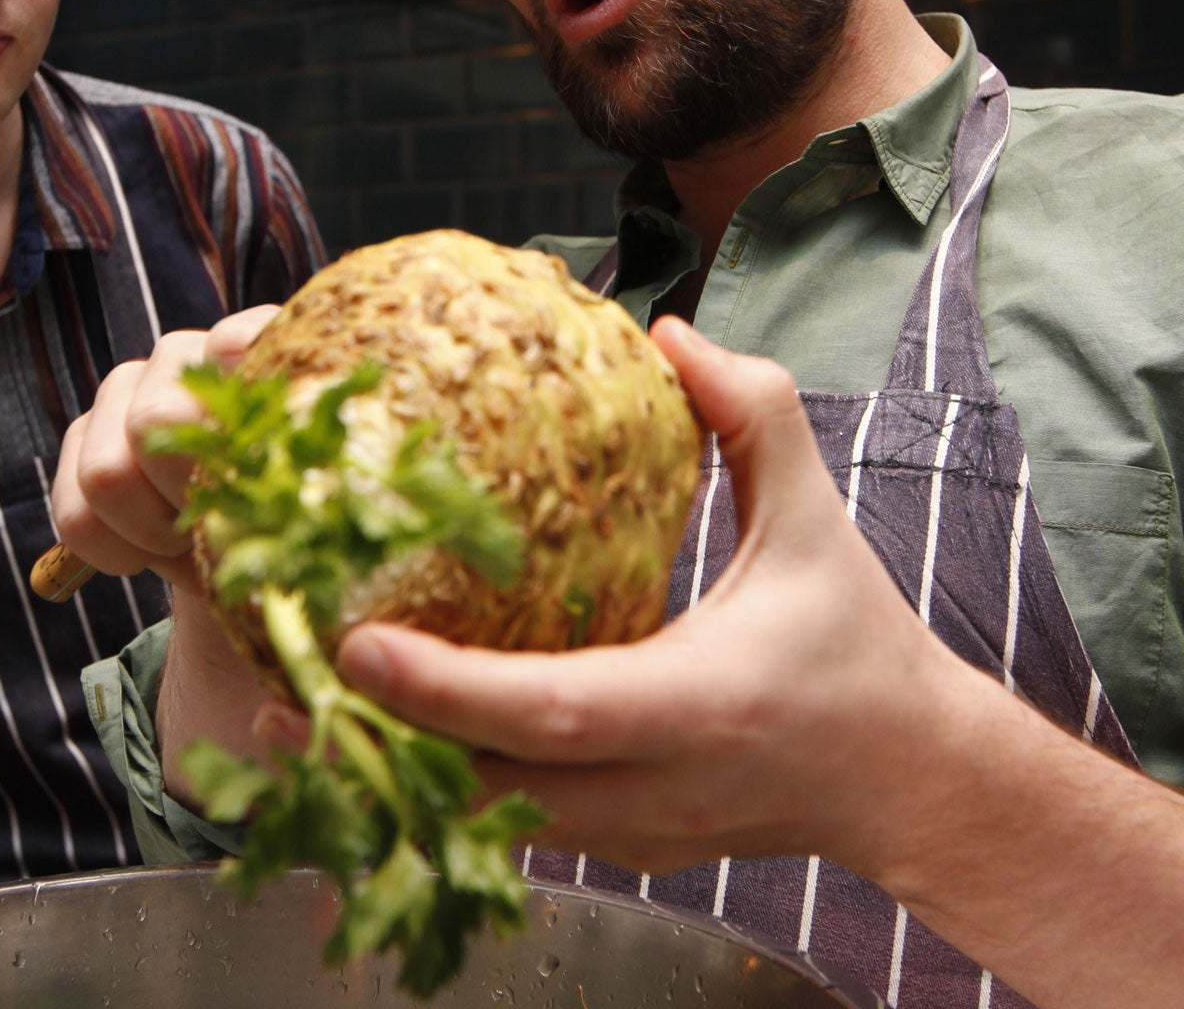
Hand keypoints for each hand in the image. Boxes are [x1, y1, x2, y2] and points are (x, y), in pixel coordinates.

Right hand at [50, 304, 287, 789]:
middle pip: (159, 421)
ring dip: (152, 532)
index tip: (259, 457)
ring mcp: (132, 388)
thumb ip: (326, 488)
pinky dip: (111, 550)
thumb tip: (315, 503)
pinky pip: (73, 507)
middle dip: (190, 501)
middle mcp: (195, 355)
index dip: (240, 393)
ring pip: (109, 470)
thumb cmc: (305, 525)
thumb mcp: (332, 510)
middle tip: (225, 535)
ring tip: (193, 547)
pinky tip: (149, 555)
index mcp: (270, 353)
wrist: (252, 549)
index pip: (241, 340)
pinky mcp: (84, 434)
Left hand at [331, 315, 988, 878]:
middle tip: (278, 678)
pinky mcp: (618, 850)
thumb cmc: (855, 643)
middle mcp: (654, 788)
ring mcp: (632, 834)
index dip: (447, 688)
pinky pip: (507, 831)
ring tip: (286, 715)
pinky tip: (368, 743)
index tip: (355, 645)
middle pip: (486, 790)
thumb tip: (667, 333)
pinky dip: (435, 792)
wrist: (906, 778)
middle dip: (373, 745)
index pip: (553, 713)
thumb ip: (753, 414)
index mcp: (699, 701)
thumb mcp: (812, 519)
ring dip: (387, 776)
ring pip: (482, 826)